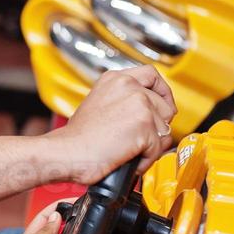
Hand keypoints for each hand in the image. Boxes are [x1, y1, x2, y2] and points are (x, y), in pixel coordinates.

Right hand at [51, 66, 177, 184]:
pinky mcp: (144, 123)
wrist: (68, 152)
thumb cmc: (78, 138)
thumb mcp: (99, 104)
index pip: (151, 75)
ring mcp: (138, 103)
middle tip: (146, 137)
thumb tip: (149, 113)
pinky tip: (129, 158)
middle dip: (160, 125)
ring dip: (152, 145)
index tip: (163, 104)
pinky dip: (146, 159)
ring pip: (165, 128)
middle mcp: (129, 85)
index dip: (162, 91)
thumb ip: (123, 101)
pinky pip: (158, 147)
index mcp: (115, 79)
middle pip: (165, 104)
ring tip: (130, 150)